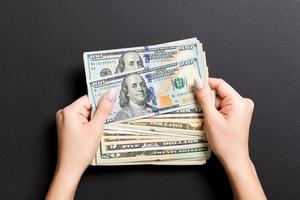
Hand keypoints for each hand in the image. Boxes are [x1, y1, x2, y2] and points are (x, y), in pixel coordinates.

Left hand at [46, 91, 115, 199]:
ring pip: (85, 113)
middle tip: (101, 125)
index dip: (100, 104)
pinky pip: (81, 120)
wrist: (70, 169)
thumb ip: (103, 109)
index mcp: (69, 111)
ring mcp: (64, 121)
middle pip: (87, 106)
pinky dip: (89, 125)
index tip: (110, 108)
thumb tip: (110, 94)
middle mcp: (64, 114)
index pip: (89, 98)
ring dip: (94, 120)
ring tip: (95, 132)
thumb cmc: (79, 152)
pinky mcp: (67, 127)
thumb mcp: (95, 128)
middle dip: (97, 114)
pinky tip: (91, 134)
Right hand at [194, 77, 265, 199]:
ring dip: (210, 106)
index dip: (205, 84)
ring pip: (220, 100)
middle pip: (219, 92)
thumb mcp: (211, 118)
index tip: (193, 86)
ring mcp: (242, 108)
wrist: (234, 158)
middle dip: (207, 99)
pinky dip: (215, 111)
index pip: (220, 84)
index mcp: (239, 102)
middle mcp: (243, 102)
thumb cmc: (225, 142)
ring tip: (206, 118)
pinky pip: (223, 106)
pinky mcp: (238, 113)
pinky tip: (211, 120)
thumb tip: (198, 82)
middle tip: (199, 109)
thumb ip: (204, 98)